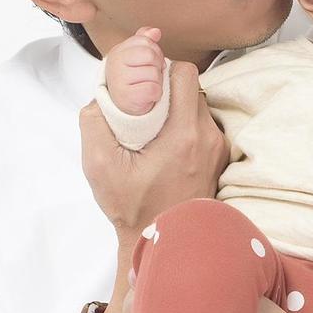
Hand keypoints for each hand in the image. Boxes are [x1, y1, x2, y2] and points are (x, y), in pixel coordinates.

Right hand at [78, 40, 227, 244]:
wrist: (163, 243)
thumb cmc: (133, 208)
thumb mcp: (99, 166)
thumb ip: (94, 123)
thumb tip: (101, 95)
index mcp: (184, 135)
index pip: (184, 73)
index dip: (161, 69)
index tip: (142, 81)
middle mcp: (207, 138)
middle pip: (191, 86)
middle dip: (165, 86)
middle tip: (143, 103)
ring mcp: (216, 149)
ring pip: (197, 105)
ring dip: (175, 107)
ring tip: (151, 127)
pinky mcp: (218, 160)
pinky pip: (202, 126)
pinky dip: (184, 126)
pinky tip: (164, 144)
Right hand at [101, 26, 167, 117]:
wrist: (125, 109)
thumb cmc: (133, 82)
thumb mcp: (136, 58)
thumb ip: (145, 40)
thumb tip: (155, 31)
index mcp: (118, 51)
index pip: (146, 41)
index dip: (154, 52)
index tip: (148, 63)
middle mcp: (114, 64)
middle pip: (150, 55)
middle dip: (156, 66)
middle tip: (148, 77)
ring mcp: (118, 80)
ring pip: (154, 73)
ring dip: (156, 82)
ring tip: (146, 87)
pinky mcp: (126, 97)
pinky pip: (153, 89)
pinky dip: (156, 95)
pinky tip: (147, 98)